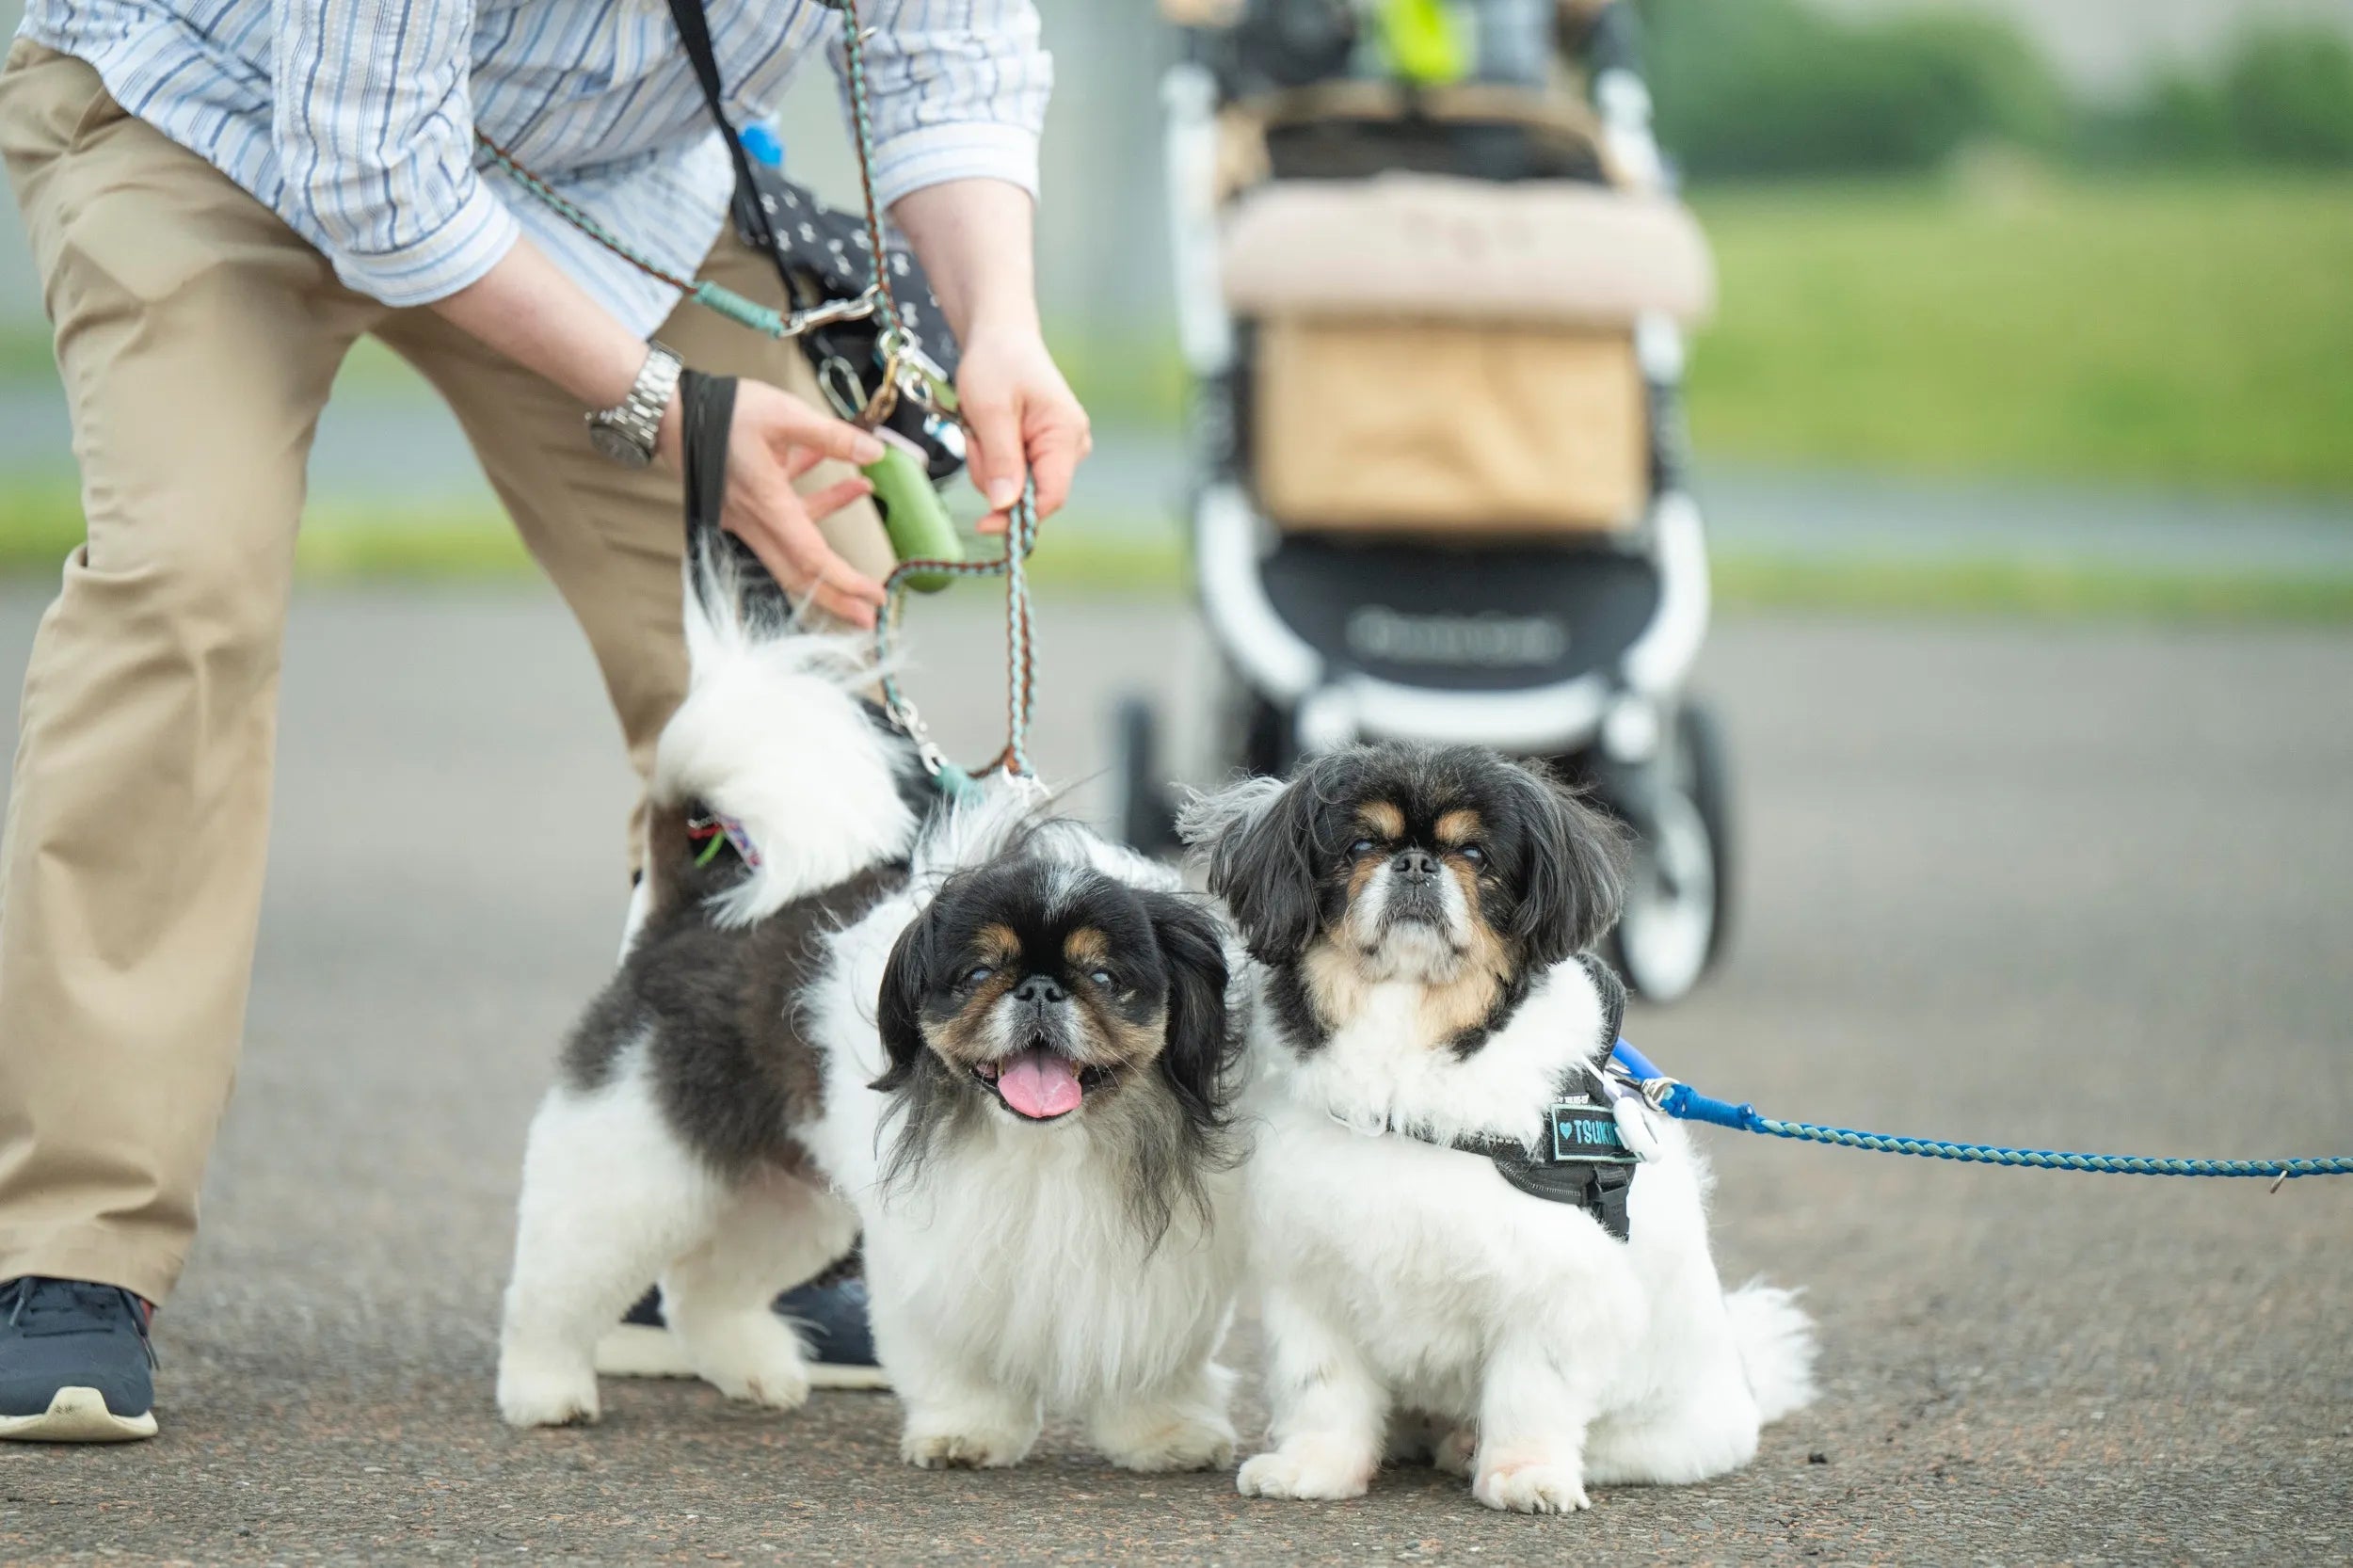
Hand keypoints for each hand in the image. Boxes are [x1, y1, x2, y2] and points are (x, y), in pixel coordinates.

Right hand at [659, 379, 888, 628]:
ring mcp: (745, 518)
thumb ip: (832, 436)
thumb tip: (876, 453)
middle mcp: (753, 522)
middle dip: (836, 597)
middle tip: (868, 617)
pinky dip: (817, 507)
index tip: (874, 597)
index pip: (811, 558)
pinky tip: (849, 485)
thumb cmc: (722, 411)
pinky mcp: (743, 507)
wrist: (670, 412)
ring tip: (865, 549)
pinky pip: (785, 519)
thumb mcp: (784, 415)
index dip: (845, 582)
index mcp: (765, 505)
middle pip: (799, 574)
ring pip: (793, 551)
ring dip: (830, 555)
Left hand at [955, 325, 1091, 535]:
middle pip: (1031, 494)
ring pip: (1018, 486)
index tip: (983, 524)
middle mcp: (1072, 447)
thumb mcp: (990, 411)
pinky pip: (1014, 474)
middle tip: (976, 436)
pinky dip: (993, 460)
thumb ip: (1000, 460)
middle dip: (995, 475)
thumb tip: (1005, 506)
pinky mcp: (1044, 450)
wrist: (1000, 338)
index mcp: (1066, 435)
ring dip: (989, 465)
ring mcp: (1060, 449)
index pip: (1050, 496)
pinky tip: (988, 432)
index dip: (1018, 517)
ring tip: (981, 427)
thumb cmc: (996, 364)